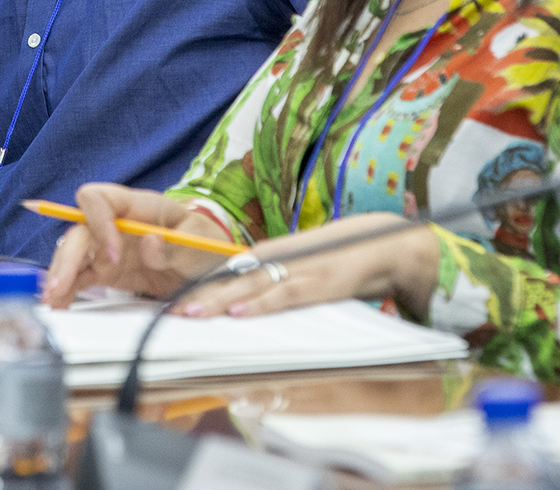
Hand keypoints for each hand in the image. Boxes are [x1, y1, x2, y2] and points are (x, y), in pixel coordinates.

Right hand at [41, 184, 222, 307]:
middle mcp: (115, 224)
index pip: (98, 199)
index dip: (98, 224)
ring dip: (60, 276)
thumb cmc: (203, 239)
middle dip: (66, 258)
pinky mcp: (107, 271)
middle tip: (60, 287)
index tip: (112, 256)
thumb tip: (149, 242)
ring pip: (73, 255)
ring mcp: (108, 247)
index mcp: (136, 206)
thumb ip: (174, 245)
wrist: (206, 260)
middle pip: (79, 231)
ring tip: (52, 302)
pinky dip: (67, 291)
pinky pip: (80, 277)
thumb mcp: (199, 241)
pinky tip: (58, 305)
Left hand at [177, 214, 441, 320]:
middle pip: (233, 278)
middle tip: (171, 310)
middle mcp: (282, 258)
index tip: (175, 303)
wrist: (389, 247)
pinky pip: (285, 295)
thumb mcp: (306, 271)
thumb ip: (279, 284)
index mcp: (274, 254)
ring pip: (251, 286)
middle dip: (201, 295)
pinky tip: (239, 313)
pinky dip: (261, 304)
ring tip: (191, 312)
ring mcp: (300, 269)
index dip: (202, 287)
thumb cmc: (345, 260)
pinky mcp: (321, 282)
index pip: (230, 271)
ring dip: (219, 301)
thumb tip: (250, 304)